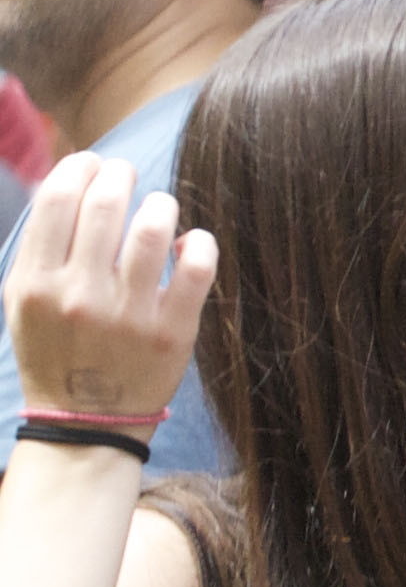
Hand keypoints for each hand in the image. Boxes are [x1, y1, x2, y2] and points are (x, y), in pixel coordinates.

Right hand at [2, 155, 216, 425]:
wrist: (85, 422)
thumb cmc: (56, 348)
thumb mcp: (26, 300)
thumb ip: (42, 246)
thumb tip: (69, 179)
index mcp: (34, 285)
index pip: (57, 200)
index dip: (80, 168)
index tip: (94, 164)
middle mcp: (78, 296)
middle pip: (106, 203)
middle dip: (121, 176)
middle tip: (127, 178)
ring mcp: (127, 314)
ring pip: (154, 227)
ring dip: (161, 205)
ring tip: (158, 210)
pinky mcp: (173, 331)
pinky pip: (196, 266)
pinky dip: (199, 243)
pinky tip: (190, 244)